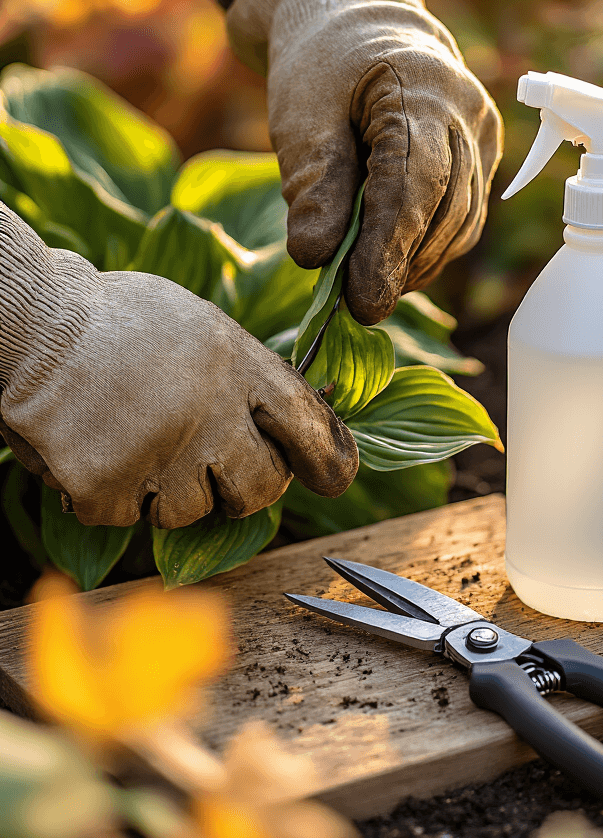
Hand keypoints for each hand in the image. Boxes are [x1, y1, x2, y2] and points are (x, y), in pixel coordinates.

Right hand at [0, 206, 357, 527]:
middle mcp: (211, 412)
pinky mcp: (108, 486)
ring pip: (189, 511)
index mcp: (238, 365)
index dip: (329, 458)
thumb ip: (246, 375)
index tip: (334, 476)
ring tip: (132, 439)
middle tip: (212, 471)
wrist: (33, 320)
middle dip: (241, 488)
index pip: (308, 426)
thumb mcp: (202, 327)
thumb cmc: (117, 320)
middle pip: (259, 487)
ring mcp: (161, 453)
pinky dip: (106, 496)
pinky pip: (125, 518)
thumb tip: (294, 426)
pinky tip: (91, 449)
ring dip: (163, 491)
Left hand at [227, 0, 502, 325]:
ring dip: (418, 264)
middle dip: (403, 266)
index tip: (361, 301)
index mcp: (420, 86)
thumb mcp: (299, 116)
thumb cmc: (322, 66)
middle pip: (447, 208)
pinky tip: (393, 267)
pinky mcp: (482, 156)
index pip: (415, 182)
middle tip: (356, 308)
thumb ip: (311, 185)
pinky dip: (429, 249)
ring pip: (462, 221)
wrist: (356, 20)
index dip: (390, 247)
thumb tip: (316, 259)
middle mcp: (467, 110)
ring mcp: (483, 134)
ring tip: (369, 291)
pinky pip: (464, 216)